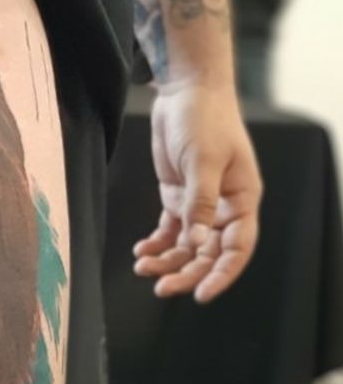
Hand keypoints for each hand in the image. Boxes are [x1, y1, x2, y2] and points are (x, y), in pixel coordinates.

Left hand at [133, 81, 262, 304]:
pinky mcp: (178, 199)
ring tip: (143, 267)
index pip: (237, 249)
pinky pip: (169, 233)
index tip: (202, 294)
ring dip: (166, 262)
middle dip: (186, 273)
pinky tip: (141, 251)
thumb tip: (197, 243)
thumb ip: (199, 204)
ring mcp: (200, 205)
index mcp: (242, 200)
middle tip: (161, 288)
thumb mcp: (203, 161)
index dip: (221, 274)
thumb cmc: (205, 118)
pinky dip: (156, 244)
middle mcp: (223, 208)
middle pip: (207, 255)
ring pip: (186, 248)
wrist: (186, 89)